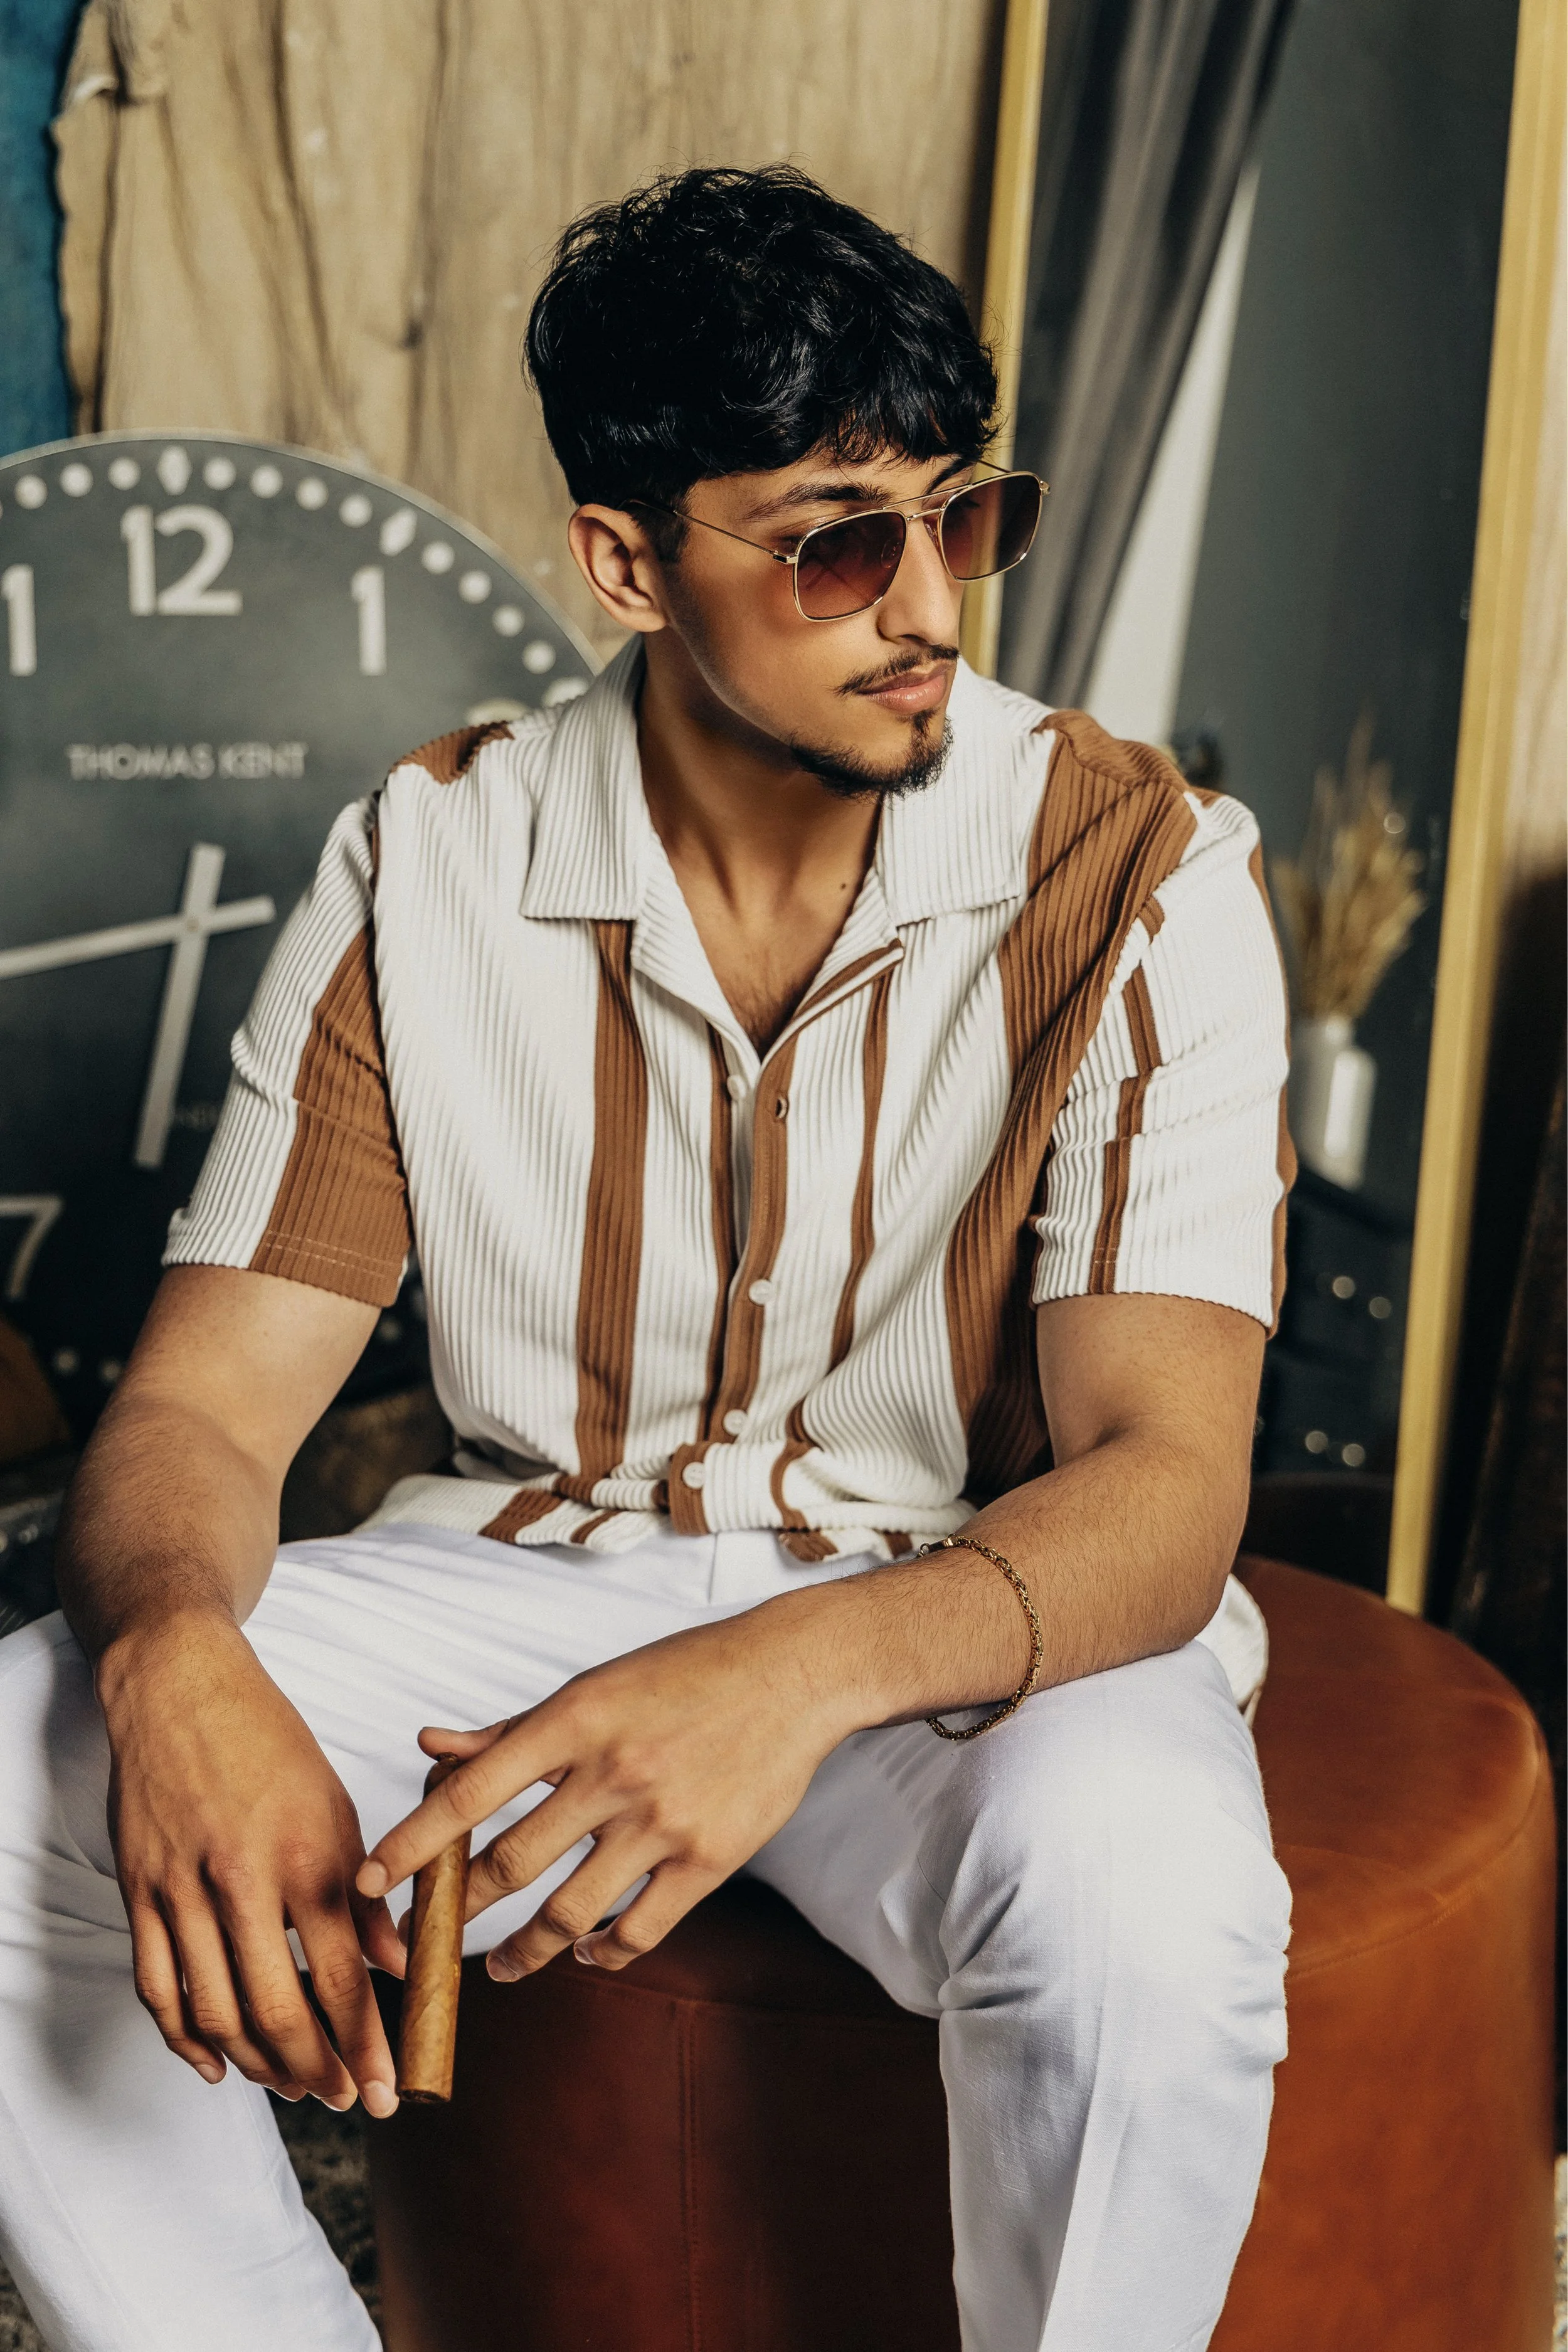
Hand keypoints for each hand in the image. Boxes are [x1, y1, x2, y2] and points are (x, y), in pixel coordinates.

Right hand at [98, 1610, 404, 2113]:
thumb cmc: (269, 1743)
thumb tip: (399, 1965)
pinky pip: (158, 1988)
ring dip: (255, 2065)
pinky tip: (217, 2064)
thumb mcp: (336, 1804)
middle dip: (315, 2069)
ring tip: (291, 2084)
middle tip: (342, 2099)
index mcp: (304, 1852)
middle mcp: (242, 1878)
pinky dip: (185, 2040)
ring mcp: (182, 1889)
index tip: (388, 2090)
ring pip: (215, 2012)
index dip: (366, 2043)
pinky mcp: (139, 1892)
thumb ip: (365, 1891)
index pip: (340, 1974)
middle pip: (276, 2008)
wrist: (179, 1687)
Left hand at [357, 1600, 848, 1979]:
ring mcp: (662, 1821)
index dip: (412, 1843)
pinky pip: (639, 1929)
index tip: (368, 1883)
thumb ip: (508, 1731)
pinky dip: (604, 1952)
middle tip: (421, 1942)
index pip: (471, 1794)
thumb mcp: (593, 1687)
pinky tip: (589, 1954)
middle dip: (454, 1912)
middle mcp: (612, 1772)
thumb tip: (427, 1749)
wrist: (794, 1673)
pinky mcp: (709, 1859)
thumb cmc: (683, 1673)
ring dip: (522, 1951)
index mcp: (575, 1720)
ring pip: (569, 1912)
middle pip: (509, 1864)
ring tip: (501, 1966)